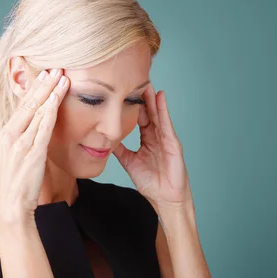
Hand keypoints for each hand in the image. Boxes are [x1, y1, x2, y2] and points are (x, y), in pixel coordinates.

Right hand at [0, 68, 69, 226]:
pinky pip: (43, 126)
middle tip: (55, 67)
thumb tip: (38, 127)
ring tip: (61, 76)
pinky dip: (51, 110)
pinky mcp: (32, 151)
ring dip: (50, 92)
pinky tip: (58, 97)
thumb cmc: (17, 183)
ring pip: (37, 110)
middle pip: (29, 103)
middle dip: (43, 84)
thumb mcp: (17, 156)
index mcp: (5, 134)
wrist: (11, 204)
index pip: (22, 106)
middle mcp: (10, 134)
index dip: (34, 89)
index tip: (44, 75)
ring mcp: (20, 142)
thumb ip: (25, 139)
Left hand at [112, 83, 192, 211]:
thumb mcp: (129, 162)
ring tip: (145, 82)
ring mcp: (165, 138)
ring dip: (151, 98)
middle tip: (133, 79)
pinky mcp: (172, 143)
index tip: (122, 91)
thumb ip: (119, 150)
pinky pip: (166, 123)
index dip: (130, 105)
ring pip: (157, 114)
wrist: (164, 198)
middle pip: (148, 111)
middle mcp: (156, 135)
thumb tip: (104, 140)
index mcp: (147, 139)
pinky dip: (163, 110)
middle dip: (141, 96)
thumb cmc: (151, 182)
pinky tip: (159, 97)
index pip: (138, 117)